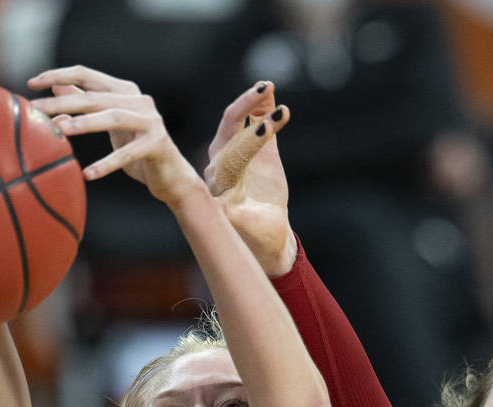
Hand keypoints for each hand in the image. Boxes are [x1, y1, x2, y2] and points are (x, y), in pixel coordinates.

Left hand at [27, 66, 202, 205]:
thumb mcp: (109, 126)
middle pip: (95, 96)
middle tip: (36, 109)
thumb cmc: (136, 152)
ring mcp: (151, 121)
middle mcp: (140, 101)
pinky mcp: (158, 144)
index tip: (31, 83)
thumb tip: (56, 86)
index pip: (87, 74)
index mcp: (125, 92)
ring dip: (84, 123)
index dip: (58, 75)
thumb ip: (87, 104)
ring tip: (60, 130)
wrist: (171, 178)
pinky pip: (129, 153)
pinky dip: (107, 164)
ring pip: (112, 117)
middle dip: (63, 101)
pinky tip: (88, 174)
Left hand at [205, 83, 296, 275]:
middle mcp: (225, 159)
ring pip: (243, 119)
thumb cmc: (252, 234)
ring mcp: (242, 151)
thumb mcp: (243, 226)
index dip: (248, 139)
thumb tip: (221, 205)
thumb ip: (232, 213)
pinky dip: (267, 107)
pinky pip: (261, 122)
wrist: (265, 235)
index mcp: (219, 177)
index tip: (267, 128)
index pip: (230, 150)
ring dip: (254, 101)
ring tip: (268, 86)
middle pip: (231, 126)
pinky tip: (273, 92)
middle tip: (264, 91)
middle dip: (246, 107)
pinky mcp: (261, 149)